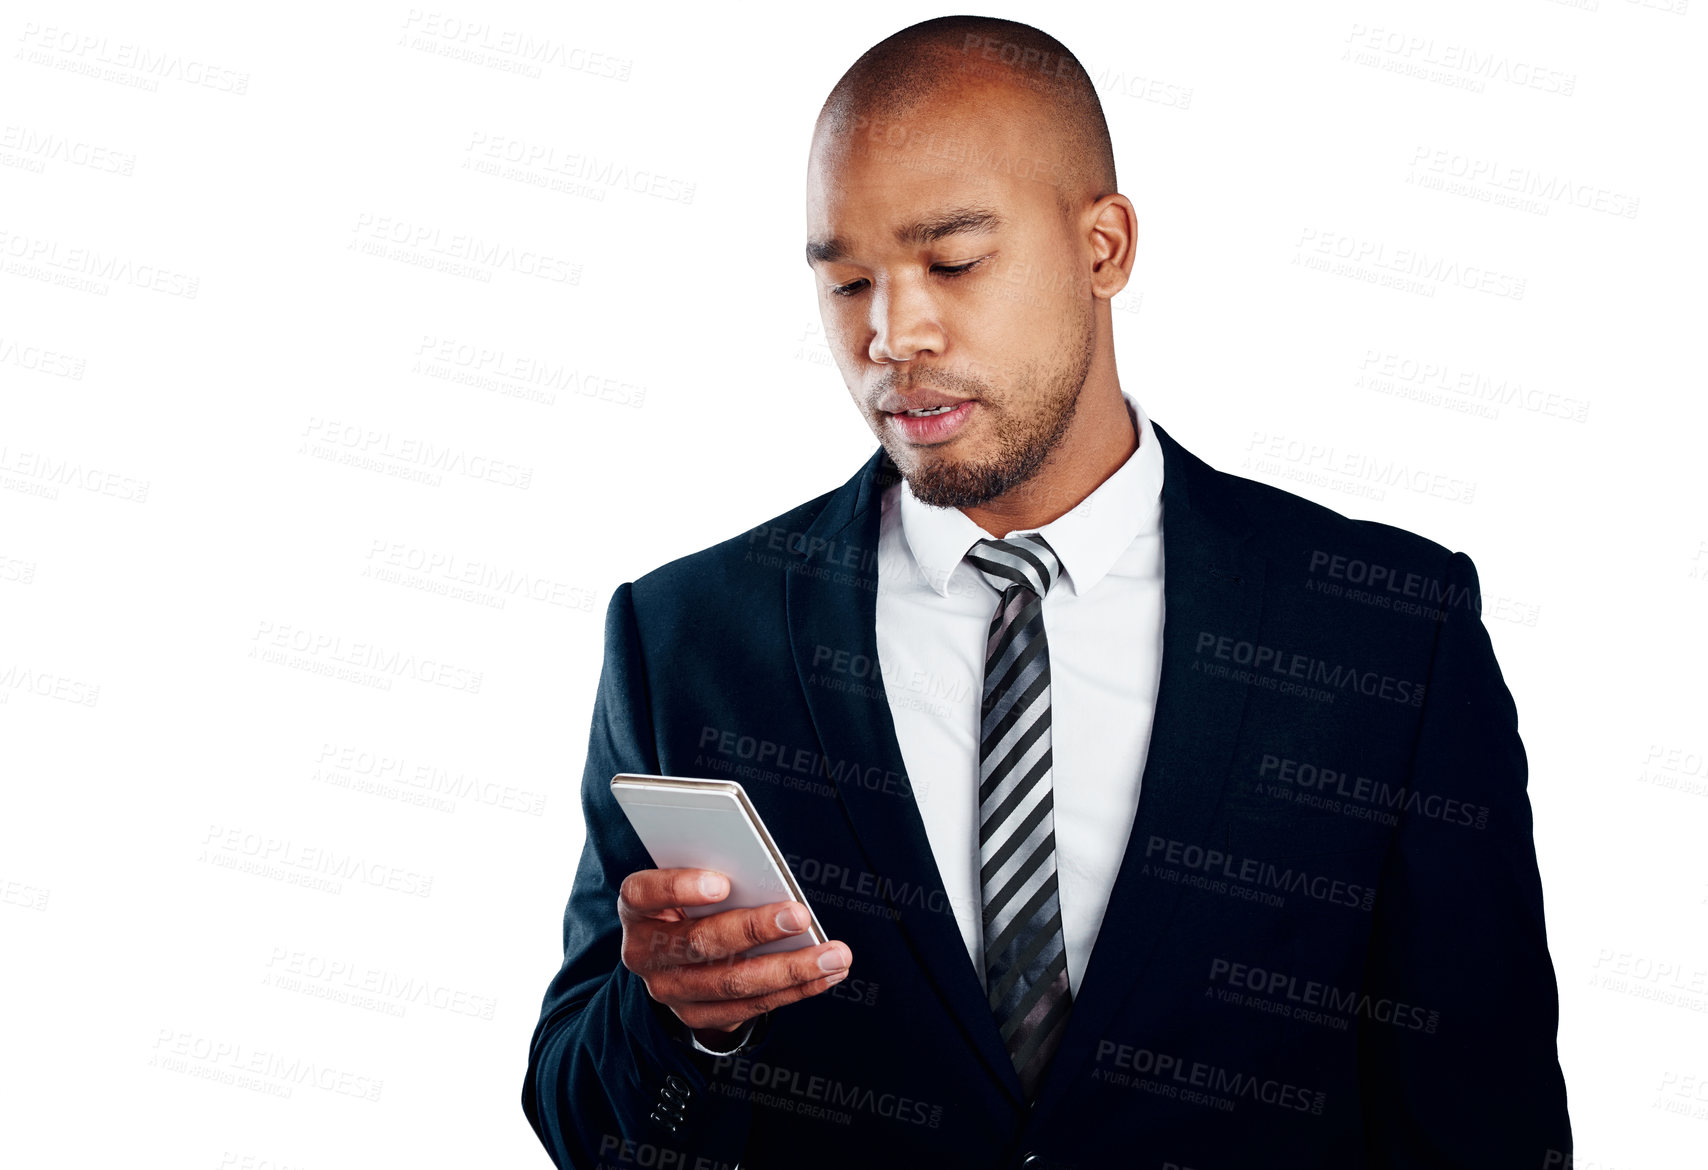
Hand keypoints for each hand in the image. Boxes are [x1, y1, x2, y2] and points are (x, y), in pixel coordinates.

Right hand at [618, 867, 852, 1045]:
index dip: (680, 887)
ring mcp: (669, 991)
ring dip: (790, 968)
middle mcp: (644, 953)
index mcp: (637, 908)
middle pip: (700, 942)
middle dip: (755, 929)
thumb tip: (769, 878)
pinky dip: (794, 991)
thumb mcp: (690, 884)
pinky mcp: (697, 1017)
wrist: (673, 959)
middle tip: (800, 915)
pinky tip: (825, 974)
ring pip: (732, 982)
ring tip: (834, 954)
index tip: (723, 883)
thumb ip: (717, 877)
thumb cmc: (692, 903)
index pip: (645, 894)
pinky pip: (750, 1008)